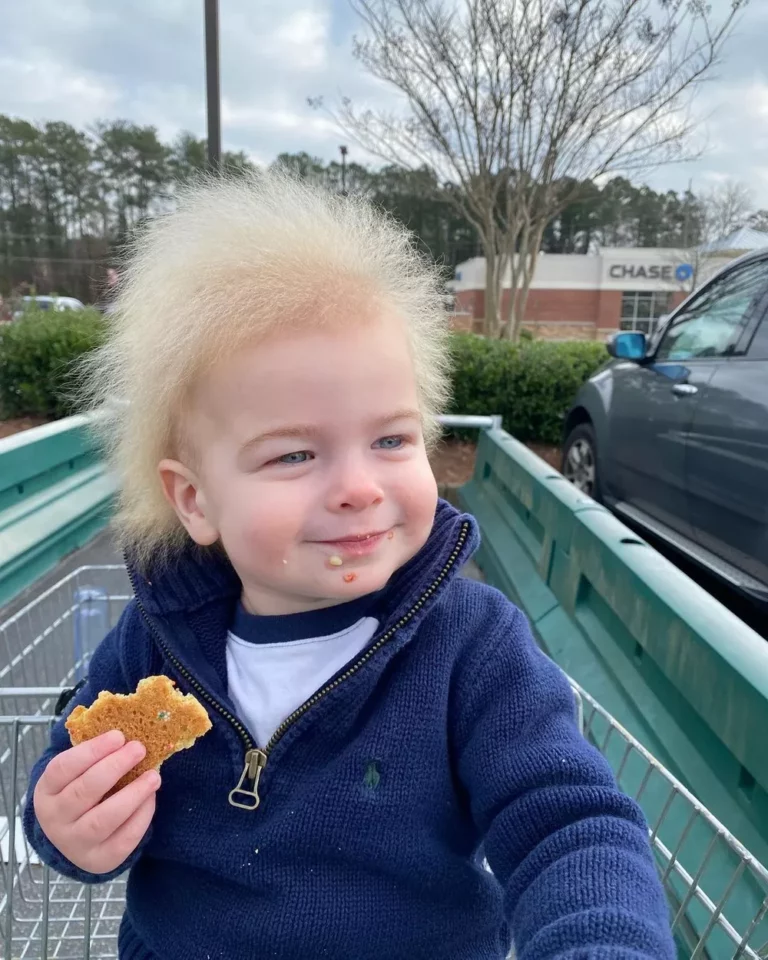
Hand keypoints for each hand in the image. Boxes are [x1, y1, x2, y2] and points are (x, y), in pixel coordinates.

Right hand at [33, 730, 159, 874]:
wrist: (74, 838)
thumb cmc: (80, 792)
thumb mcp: (77, 774)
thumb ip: (95, 755)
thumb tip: (129, 731)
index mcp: (46, 791)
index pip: (62, 768)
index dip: (91, 751)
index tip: (118, 736)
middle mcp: (56, 819)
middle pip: (83, 792)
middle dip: (114, 767)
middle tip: (138, 749)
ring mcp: (75, 843)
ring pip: (103, 820)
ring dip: (132, 795)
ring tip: (153, 776)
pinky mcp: (99, 860)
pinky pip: (123, 840)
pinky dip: (141, 817)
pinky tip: (150, 798)